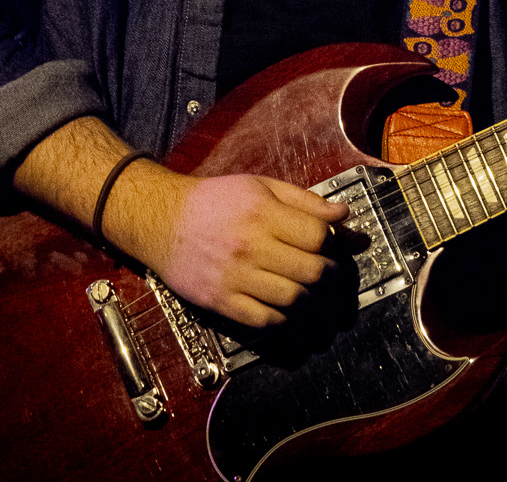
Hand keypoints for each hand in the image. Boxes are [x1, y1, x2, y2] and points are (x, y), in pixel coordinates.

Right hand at [141, 172, 350, 327]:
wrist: (163, 220)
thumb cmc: (216, 200)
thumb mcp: (261, 186)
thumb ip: (305, 200)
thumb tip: (343, 213)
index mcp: (262, 213)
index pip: (317, 236)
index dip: (331, 241)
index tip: (328, 243)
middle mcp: (250, 246)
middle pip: (311, 271)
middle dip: (326, 272)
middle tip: (325, 269)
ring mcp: (235, 277)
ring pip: (293, 299)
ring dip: (308, 295)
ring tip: (304, 284)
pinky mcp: (220, 301)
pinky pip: (265, 320)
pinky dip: (282, 317)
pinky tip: (282, 303)